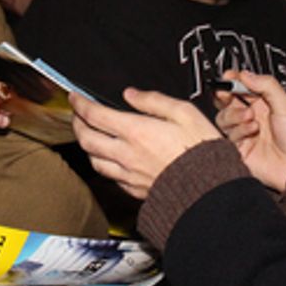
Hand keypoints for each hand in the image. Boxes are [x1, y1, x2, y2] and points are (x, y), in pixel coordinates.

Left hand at [70, 88, 219, 199]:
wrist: (210, 190)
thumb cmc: (202, 151)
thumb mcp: (184, 113)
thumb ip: (154, 100)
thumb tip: (132, 94)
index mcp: (136, 131)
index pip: (94, 115)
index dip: (80, 104)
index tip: (75, 97)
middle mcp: (126, 154)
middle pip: (86, 139)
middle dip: (77, 124)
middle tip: (78, 115)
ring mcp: (128, 174)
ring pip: (94, 160)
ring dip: (88, 146)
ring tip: (90, 137)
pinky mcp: (135, 190)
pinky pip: (110, 177)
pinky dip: (104, 164)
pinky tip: (110, 159)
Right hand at [213, 71, 285, 191]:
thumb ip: (266, 85)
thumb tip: (246, 74)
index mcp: (262, 102)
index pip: (240, 87)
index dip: (231, 81)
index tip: (228, 77)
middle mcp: (251, 116)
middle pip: (226, 102)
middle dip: (225, 96)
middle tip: (228, 95)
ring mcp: (244, 132)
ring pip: (223, 118)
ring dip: (234, 115)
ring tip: (250, 117)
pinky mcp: (239, 148)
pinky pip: (227, 136)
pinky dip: (238, 130)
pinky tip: (252, 130)